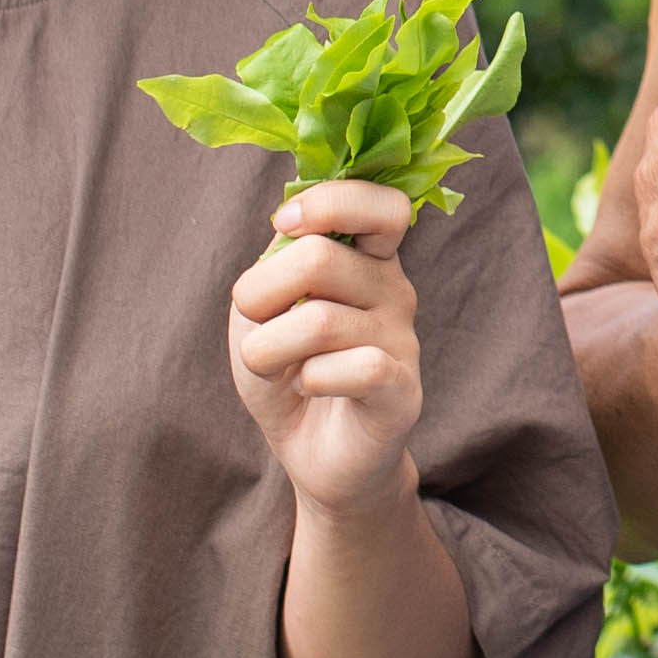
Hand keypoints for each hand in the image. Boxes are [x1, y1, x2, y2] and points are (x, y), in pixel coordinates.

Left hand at [231, 182, 429, 508]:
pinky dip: (307, 380)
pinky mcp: (402, 390)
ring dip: (268, 349)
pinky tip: (309, 389)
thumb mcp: (262, 309)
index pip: (381, 203)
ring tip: (275, 368)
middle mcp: (393, 290)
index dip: (331, 201)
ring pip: (319, 320)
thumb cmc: (287, 372)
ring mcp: (403, 339)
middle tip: (254, 324)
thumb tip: (293, 229)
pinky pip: (347, 368)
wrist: (315, 455)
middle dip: (260, 292)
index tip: (285, 224)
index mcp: (367, 259)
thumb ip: (277, 260)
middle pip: (320, 257)